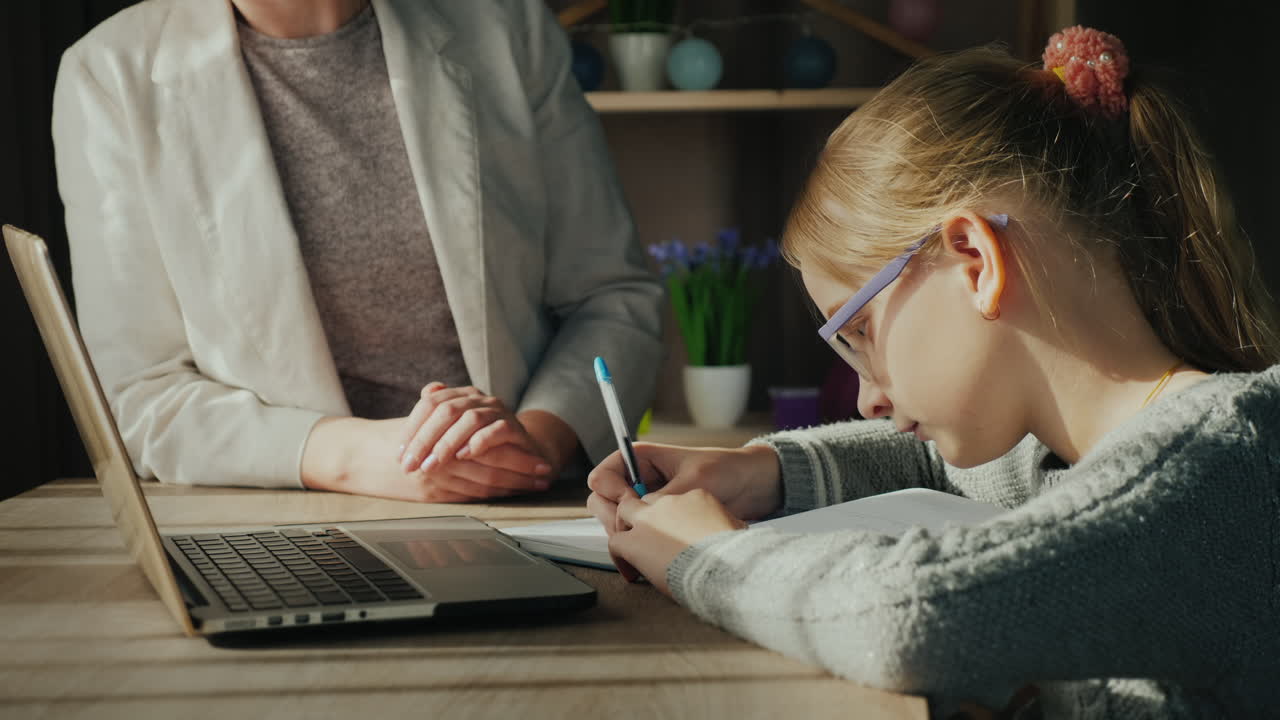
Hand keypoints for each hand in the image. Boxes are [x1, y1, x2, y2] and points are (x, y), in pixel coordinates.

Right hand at [302, 416, 556, 502]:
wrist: (359, 457)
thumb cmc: (392, 436)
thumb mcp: (414, 415)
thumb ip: (435, 402)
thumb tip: (440, 387)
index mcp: (443, 435)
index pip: (489, 445)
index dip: (517, 453)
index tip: (540, 457)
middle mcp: (442, 458)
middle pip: (492, 466)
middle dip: (522, 471)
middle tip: (546, 474)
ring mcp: (437, 478)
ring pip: (482, 483)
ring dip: (512, 486)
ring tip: (535, 487)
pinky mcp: (431, 493)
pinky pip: (467, 495)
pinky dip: (490, 494)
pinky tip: (507, 494)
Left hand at [399, 382, 551, 479]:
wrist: (523, 454)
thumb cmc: (482, 446)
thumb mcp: (454, 433)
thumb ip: (436, 418)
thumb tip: (422, 395)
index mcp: (461, 396)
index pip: (431, 403)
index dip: (412, 428)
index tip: (400, 454)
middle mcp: (479, 399)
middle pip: (446, 410)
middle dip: (424, 440)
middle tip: (410, 465)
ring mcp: (498, 411)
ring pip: (469, 419)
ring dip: (446, 444)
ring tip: (431, 466)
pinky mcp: (515, 428)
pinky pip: (496, 430)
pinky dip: (478, 443)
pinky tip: (463, 456)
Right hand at [586, 442, 779, 577]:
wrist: (752, 486)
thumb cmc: (726, 470)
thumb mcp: (694, 481)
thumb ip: (665, 497)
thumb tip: (641, 514)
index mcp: (640, 459)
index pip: (602, 477)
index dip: (613, 494)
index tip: (633, 504)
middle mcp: (637, 479)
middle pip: (602, 502)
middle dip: (614, 520)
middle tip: (635, 533)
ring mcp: (645, 501)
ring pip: (616, 523)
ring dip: (626, 536)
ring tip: (648, 547)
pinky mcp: (656, 520)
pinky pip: (634, 535)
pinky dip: (639, 546)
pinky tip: (655, 554)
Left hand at [608, 490, 746, 592]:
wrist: (723, 565)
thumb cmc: (734, 551)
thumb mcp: (736, 527)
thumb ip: (725, 526)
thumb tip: (731, 534)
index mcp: (696, 496)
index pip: (674, 499)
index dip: (670, 515)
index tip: (674, 530)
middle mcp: (669, 502)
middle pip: (645, 499)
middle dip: (641, 515)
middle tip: (646, 537)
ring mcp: (649, 519)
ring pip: (624, 514)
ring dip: (627, 531)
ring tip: (636, 552)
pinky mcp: (635, 541)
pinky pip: (615, 541)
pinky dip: (619, 556)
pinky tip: (630, 570)